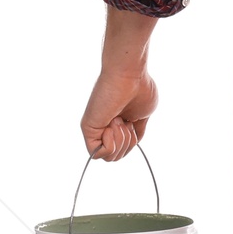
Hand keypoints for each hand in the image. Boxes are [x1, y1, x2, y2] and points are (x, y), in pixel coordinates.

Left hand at [81, 6, 158, 161]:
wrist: (130, 76)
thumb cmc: (140, 88)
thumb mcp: (144, 115)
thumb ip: (137, 131)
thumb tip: (134, 142)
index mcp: (118, 124)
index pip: (123, 148)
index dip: (132, 143)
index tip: (133, 123)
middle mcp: (105, 127)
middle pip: (117, 157)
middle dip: (127, 145)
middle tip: (126, 122)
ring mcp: (96, 128)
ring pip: (109, 158)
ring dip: (121, 142)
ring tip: (119, 120)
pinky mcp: (88, 128)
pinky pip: (98, 154)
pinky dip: (111, 144)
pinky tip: (112, 125)